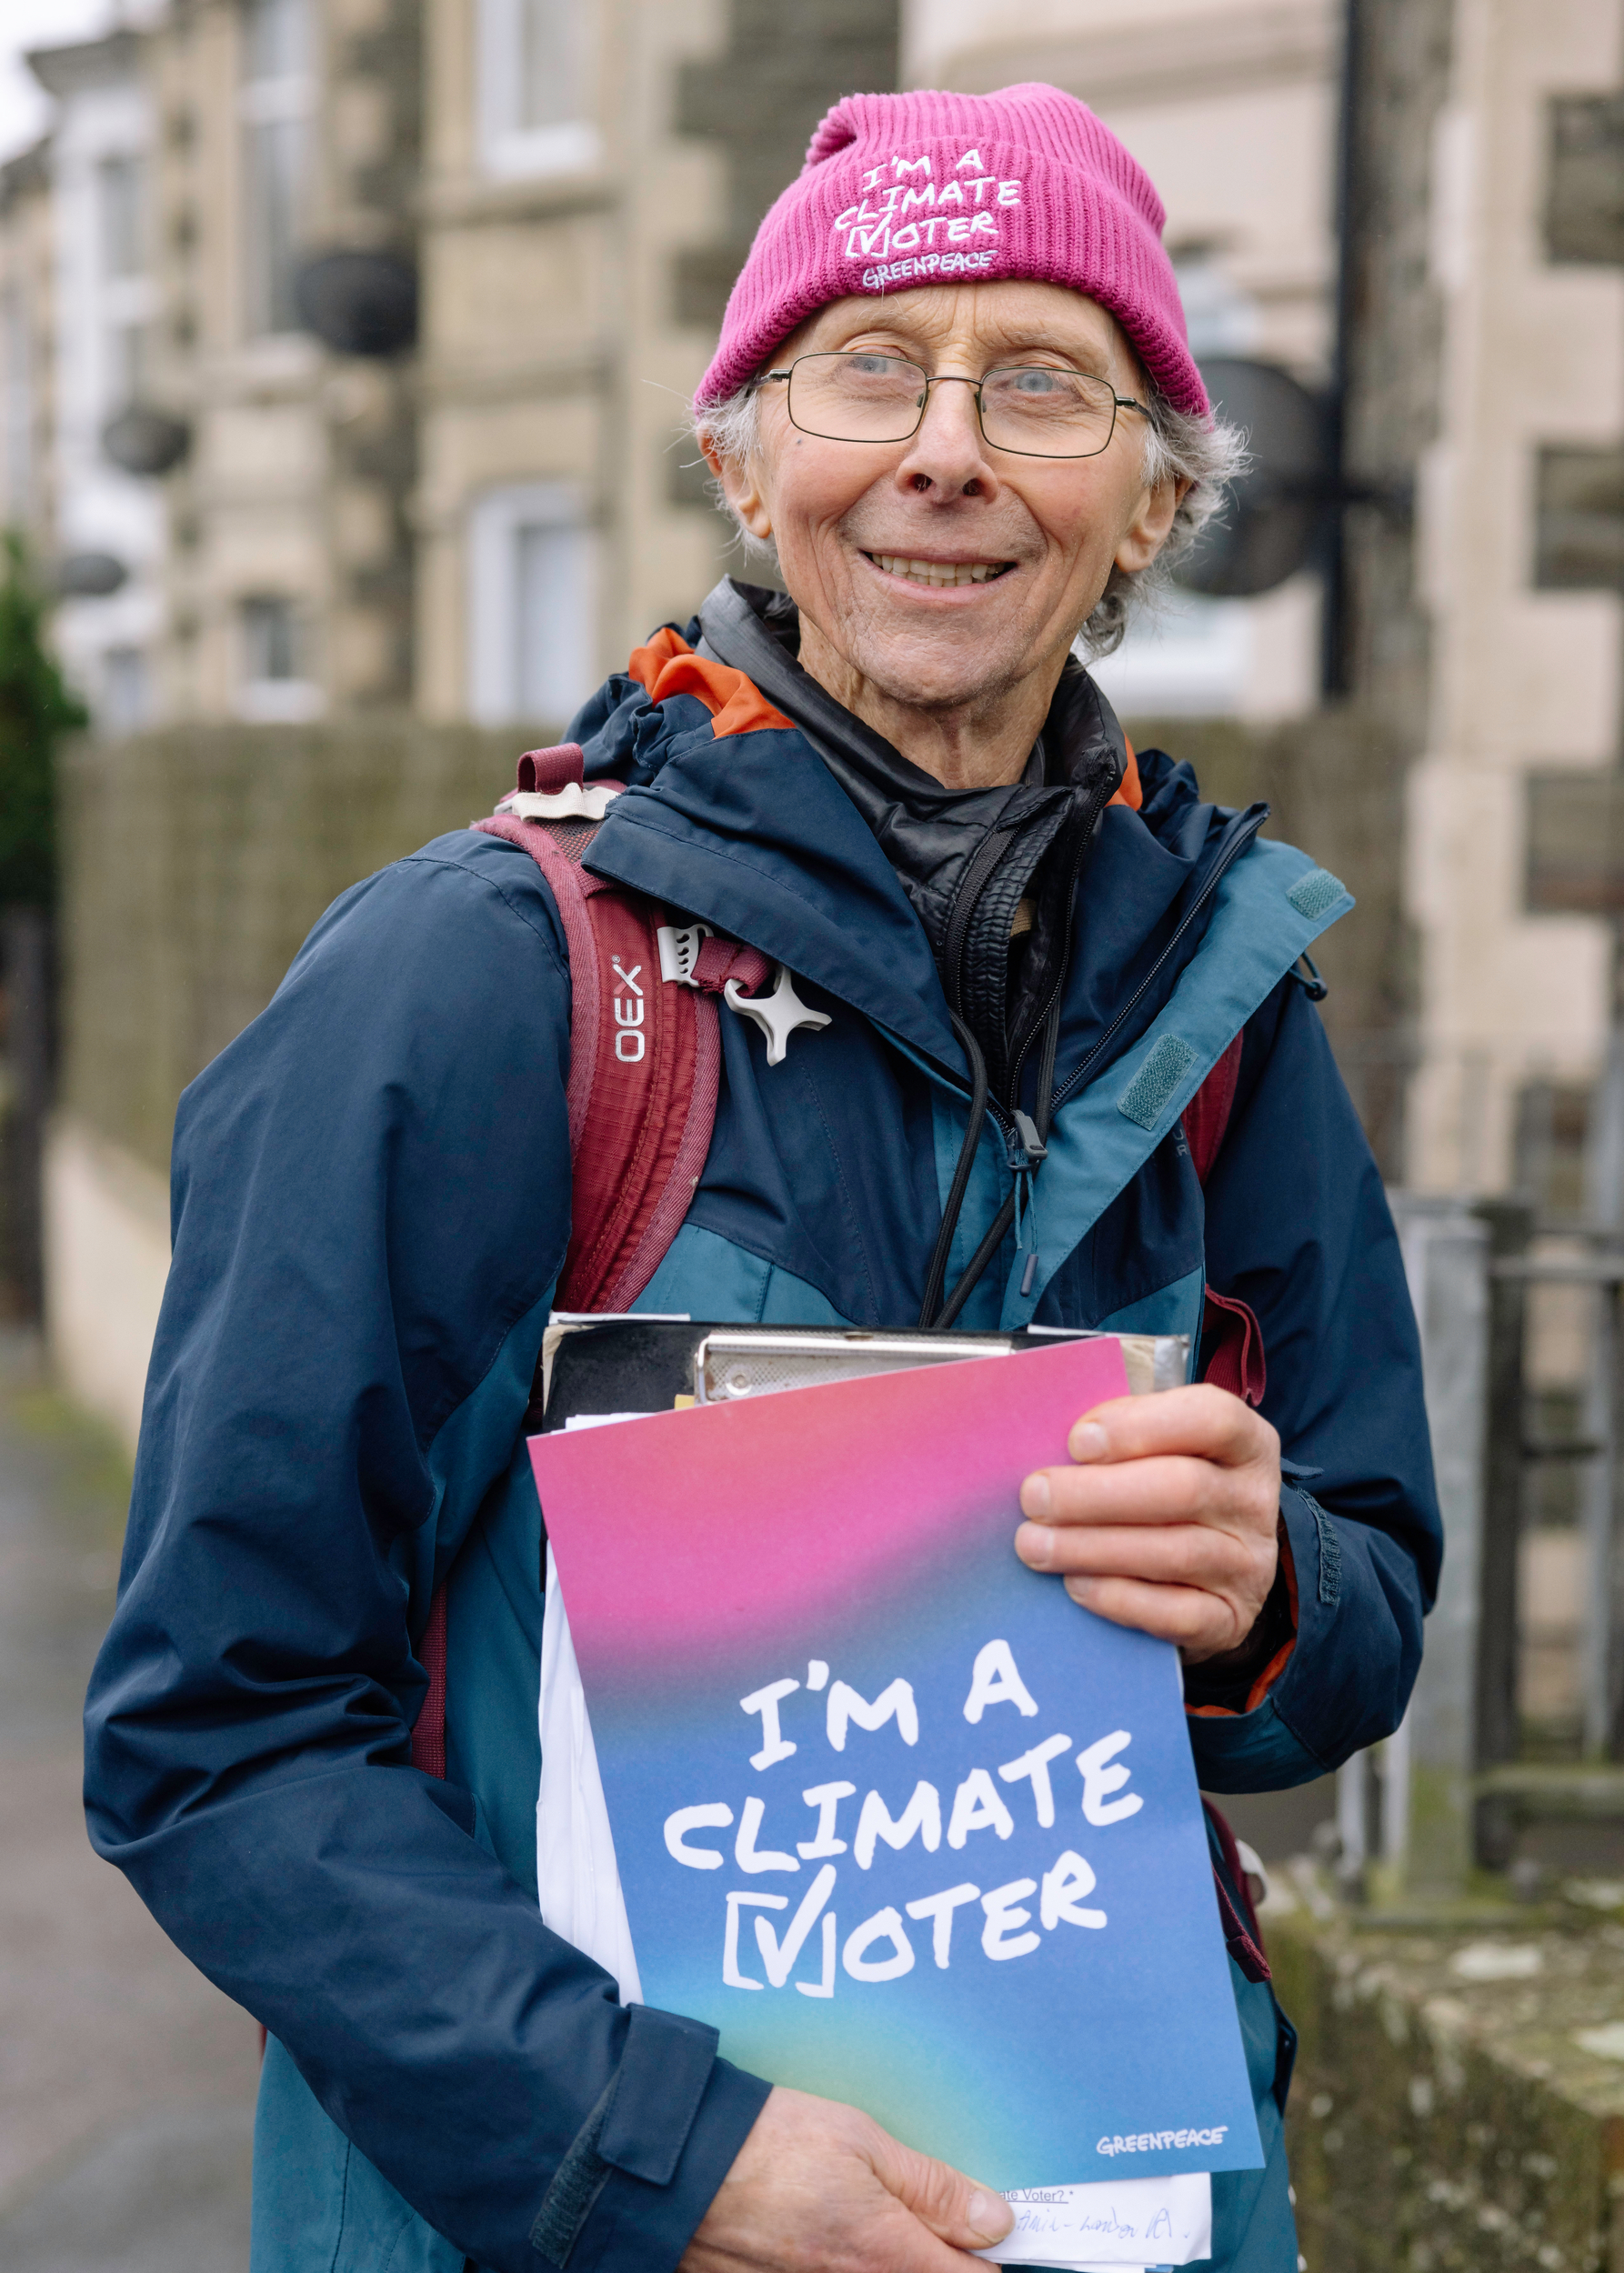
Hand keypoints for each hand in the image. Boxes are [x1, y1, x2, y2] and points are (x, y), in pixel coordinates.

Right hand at [680, 2085, 1012, 2272]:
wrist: (677, 2167)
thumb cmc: (766, 2142)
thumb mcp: (861, 2140)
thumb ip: (932, 2187)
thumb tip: (995, 2221)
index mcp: (886, 2255)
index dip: (990, 2261)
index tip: (996, 2240)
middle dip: (934, 2258)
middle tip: (922, 2224)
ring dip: (887, 2258)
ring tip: (855, 2218)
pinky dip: (844, 2264)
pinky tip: (824, 2233)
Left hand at [1015, 1385, 1280, 1664]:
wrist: (1205, 1572)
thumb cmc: (1162, 1489)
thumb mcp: (1156, 1450)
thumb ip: (1117, 1439)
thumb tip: (1046, 1441)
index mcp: (1245, 1443)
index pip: (1214, 1418)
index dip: (1142, 1425)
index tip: (1077, 1441)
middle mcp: (1256, 1501)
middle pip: (1184, 1489)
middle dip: (1097, 1493)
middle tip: (1035, 1497)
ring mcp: (1249, 1564)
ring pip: (1174, 1553)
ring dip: (1092, 1547)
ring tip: (1034, 1544)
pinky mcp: (1231, 1618)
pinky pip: (1177, 1614)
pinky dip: (1119, 1598)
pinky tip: (1075, 1584)